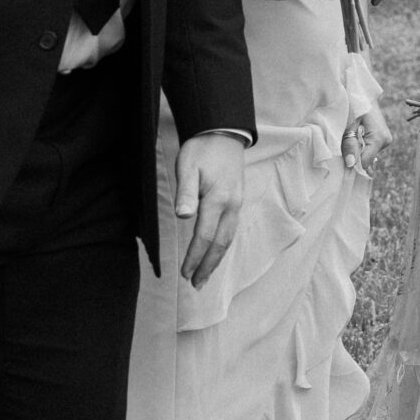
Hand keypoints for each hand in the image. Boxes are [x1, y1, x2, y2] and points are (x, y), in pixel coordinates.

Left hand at [175, 133, 245, 286]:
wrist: (223, 134)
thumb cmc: (201, 150)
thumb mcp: (188, 167)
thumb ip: (186, 192)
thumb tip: (183, 216)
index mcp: (218, 199)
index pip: (205, 236)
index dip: (194, 257)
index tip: (184, 273)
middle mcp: (232, 206)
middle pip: (221, 243)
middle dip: (208, 266)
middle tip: (195, 285)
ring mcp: (237, 204)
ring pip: (228, 239)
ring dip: (216, 259)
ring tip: (205, 276)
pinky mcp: (237, 202)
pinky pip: (230, 230)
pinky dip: (222, 246)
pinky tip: (216, 252)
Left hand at [343, 105, 393, 165]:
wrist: (359, 90)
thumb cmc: (353, 104)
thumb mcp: (348, 124)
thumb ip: (349, 144)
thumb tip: (350, 164)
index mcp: (379, 138)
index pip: (364, 163)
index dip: (351, 165)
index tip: (338, 161)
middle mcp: (385, 141)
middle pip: (365, 160)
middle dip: (352, 156)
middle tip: (341, 143)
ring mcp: (385, 139)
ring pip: (366, 154)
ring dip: (354, 150)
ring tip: (346, 136)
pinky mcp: (381, 137)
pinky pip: (368, 148)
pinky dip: (358, 145)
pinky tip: (352, 136)